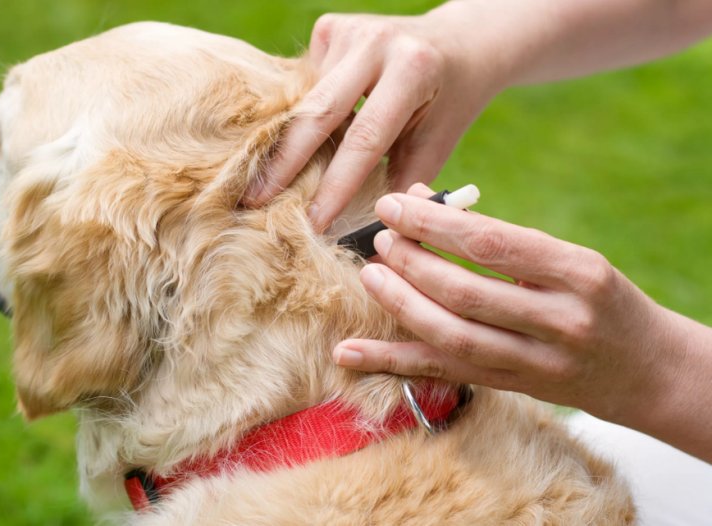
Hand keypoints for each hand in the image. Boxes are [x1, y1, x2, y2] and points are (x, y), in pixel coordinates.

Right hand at [243, 6, 505, 230]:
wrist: (457, 44)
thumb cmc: (448, 103)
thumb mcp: (437, 144)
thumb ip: (401, 184)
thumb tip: (363, 237)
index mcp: (412, 70)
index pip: (365, 138)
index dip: (336, 185)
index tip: (313, 222)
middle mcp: (376, 42)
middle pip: (317, 112)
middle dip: (284, 163)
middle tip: (254, 202)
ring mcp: (348, 30)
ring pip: (305, 99)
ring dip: (288, 143)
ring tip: (262, 183)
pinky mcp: (330, 28)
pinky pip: (305, 85)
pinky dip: (301, 116)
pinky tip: (299, 138)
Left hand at [334, 184, 711, 459]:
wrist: (644, 368)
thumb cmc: (597, 298)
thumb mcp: (567, 259)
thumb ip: (500, 238)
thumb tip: (424, 201)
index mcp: (577, 273)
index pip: (493, 244)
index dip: (434, 224)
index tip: (393, 205)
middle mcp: (561, 321)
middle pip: (467, 292)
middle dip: (413, 264)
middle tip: (380, 240)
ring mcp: (537, 363)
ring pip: (453, 336)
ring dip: (401, 306)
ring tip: (370, 276)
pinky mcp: (513, 388)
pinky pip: (444, 374)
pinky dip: (391, 362)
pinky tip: (348, 352)